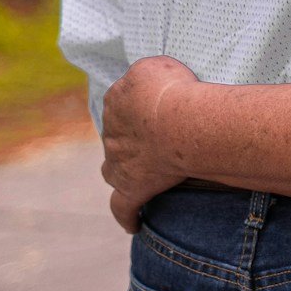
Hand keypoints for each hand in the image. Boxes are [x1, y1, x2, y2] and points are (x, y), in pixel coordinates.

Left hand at [101, 55, 197, 232]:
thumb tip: (142, 83)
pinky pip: (123, 206)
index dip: (143, 106)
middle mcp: (111, 133)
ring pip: (113, 169)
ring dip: (122, 170)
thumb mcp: (155, 66)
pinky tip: (134, 224)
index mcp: (115, 101)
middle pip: (117, 136)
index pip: (123, 102)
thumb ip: (142, 74)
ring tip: (140, 172)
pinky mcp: (132, 188)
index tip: (161, 107)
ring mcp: (118, 163)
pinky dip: (127, 216)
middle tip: (160, 138)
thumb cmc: (172, 91)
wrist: (178, 123)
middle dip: (132, 137)